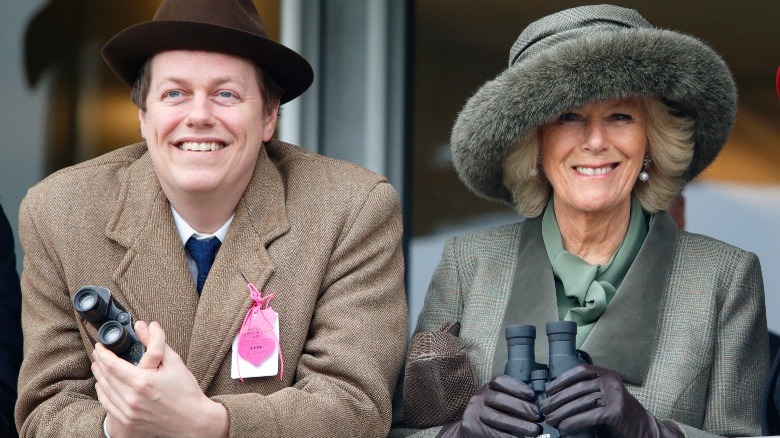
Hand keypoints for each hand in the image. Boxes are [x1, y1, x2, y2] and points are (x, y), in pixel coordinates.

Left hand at [92, 321, 228, 437]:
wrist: (193, 420)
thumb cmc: (186, 391)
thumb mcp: (174, 362)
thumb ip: (155, 342)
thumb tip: (143, 325)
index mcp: (143, 382)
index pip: (113, 365)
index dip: (104, 353)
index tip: (100, 345)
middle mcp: (132, 398)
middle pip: (106, 377)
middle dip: (100, 362)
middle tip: (98, 352)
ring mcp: (129, 411)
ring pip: (105, 391)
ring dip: (99, 376)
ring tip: (98, 366)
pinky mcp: (129, 420)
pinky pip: (108, 405)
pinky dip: (102, 393)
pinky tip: (102, 385)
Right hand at [438, 374, 540, 437]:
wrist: (470, 429)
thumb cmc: (490, 415)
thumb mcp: (496, 402)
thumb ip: (512, 400)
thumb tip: (536, 404)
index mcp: (486, 389)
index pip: (500, 381)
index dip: (517, 387)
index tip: (532, 395)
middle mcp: (478, 398)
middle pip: (500, 399)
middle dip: (522, 408)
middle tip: (538, 417)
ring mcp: (474, 414)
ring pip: (498, 418)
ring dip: (520, 425)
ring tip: (535, 430)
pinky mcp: (473, 428)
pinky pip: (495, 434)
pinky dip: (510, 437)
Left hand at [539, 364, 682, 437]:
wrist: (644, 430)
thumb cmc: (618, 415)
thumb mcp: (604, 396)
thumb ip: (587, 392)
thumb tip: (555, 396)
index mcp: (607, 374)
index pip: (580, 371)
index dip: (562, 380)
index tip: (548, 390)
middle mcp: (611, 382)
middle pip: (577, 389)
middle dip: (557, 400)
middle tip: (544, 409)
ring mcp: (614, 396)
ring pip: (580, 403)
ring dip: (561, 413)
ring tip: (550, 420)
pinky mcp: (615, 412)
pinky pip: (588, 416)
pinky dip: (573, 422)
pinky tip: (564, 427)